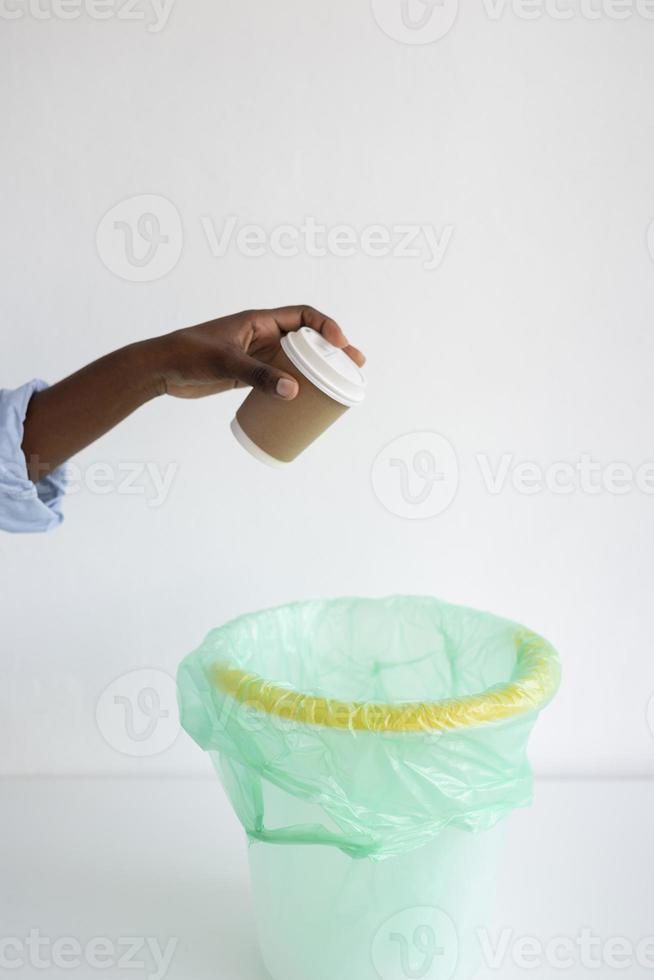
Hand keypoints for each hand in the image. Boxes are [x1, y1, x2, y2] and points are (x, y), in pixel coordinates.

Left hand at [151, 306, 365, 400]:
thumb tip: (293, 392)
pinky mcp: (250, 375)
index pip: (303, 316)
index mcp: (260, 321)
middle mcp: (263, 335)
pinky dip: (298, 385)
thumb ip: (258, 376)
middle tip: (355, 367)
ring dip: (319, 370)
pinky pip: (282, 378)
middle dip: (333, 351)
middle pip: (307, 339)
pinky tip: (309, 399)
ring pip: (297, 360)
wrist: (161, 369)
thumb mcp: (225, 363)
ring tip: (341, 385)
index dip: (326, 327)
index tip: (341, 344)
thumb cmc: (188, 355)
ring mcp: (258, 356)